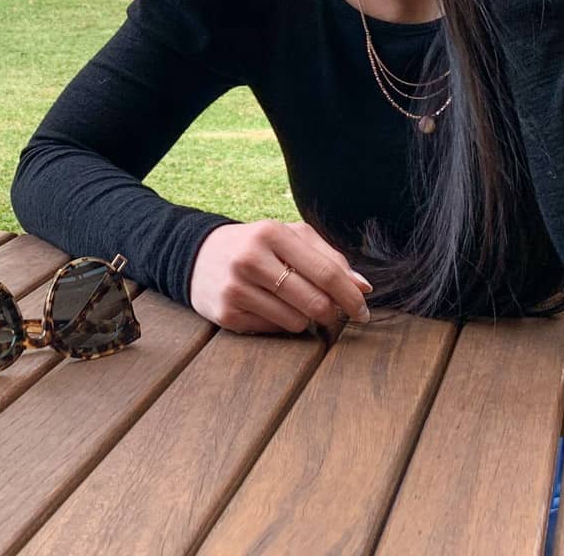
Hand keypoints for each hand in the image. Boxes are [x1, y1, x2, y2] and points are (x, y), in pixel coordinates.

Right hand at [190, 220, 373, 333]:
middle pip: (315, 301)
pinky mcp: (226, 314)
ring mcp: (235, 288)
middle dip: (331, 312)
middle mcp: (250, 259)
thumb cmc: (257, 245)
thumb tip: (362, 288)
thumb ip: (329, 257)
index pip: (326, 272)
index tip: (363, 310)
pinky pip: (273, 330)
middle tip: (331, 310)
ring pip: (296, 322)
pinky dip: (279, 323)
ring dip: (303, 317)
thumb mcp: (290, 238)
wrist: (200, 256)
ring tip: (290, 301)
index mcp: (271, 232)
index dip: (350, 295)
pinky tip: (267, 307)